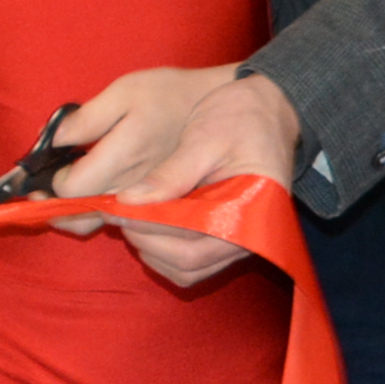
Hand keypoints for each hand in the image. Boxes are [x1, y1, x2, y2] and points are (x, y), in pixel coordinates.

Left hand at [69, 68, 300, 289]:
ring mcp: (239, 244)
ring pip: (188, 271)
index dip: (148, 226)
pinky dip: (165, 253)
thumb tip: (128, 201)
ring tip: (132, 218)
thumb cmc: (242, 118)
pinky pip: (193, 265)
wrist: (269, 112)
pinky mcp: (227, 242)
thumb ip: (171, 174)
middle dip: (147, 241)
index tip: (115, 208)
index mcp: (252, 211)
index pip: (192, 238)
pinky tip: (148, 226)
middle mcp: (250, 237)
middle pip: (188, 263)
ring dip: (154, 251)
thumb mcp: (205, 138)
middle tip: (118, 213)